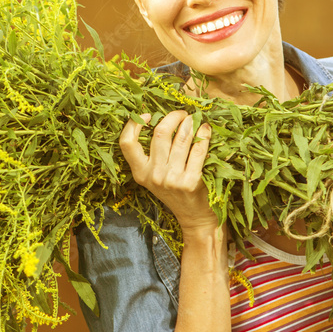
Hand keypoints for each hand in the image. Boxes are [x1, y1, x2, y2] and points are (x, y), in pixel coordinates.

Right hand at [119, 110, 216, 233]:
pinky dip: (204, 136)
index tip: (147, 115)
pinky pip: (198, 150)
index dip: (134, 124)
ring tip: (194, 119)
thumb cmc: (175, 192)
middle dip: (172, 117)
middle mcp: (153, 176)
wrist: (194, 217)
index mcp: (140, 173)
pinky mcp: (190, 181)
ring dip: (190, 123)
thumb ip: (153, 155)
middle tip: (181, 114)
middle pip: (159, 134)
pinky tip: (206, 130)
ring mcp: (171, 179)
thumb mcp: (155, 177)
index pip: (126, 143)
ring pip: (181, 139)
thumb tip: (160, 120)